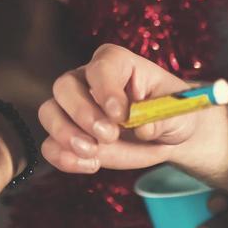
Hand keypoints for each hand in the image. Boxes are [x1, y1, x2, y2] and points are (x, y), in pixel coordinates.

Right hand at [39, 43, 214, 174]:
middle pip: (64, 86)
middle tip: (109, 135)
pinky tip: (91, 164)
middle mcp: (86, 80)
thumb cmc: (171, 113)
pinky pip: (50, 145)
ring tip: (94, 152)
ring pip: (49, 112)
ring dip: (66, 134)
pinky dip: (64, 157)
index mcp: (116, 63)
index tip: (120, 114)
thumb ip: (162, 119)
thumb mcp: (179, 114)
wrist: (165, 135)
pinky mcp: (68, 135)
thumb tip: (143, 128)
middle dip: (81, 112)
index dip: (106, 89)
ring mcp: (72, 108)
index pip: (101, 67)